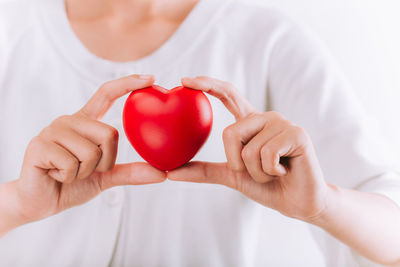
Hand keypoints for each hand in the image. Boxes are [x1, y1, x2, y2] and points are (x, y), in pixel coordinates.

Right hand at [12, 74, 165, 223]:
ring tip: (68, 173)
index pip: (106, 94)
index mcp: (85, 122)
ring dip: (85, 172)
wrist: (40, 203)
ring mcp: (52, 130)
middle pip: (110, 133)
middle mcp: (69, 121)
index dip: (127, 84)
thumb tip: (163, 173)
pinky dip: (69, 177)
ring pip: (92, 151)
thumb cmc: (73, 185)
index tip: (151, 78)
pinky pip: (72, 163)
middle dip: (105, 161)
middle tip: (86, 170)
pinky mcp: (39, 145)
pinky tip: (54, 175)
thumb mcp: (106, 177)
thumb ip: (131, 172)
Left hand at [168, 76, 328, 221]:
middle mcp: (265, 117)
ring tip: (274, 172)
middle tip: (257, 172)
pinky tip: (285, 171)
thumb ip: (203, 171)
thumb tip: (169, 172)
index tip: (184, 81)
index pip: (228, 94)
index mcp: (250, 122)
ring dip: (256, 173)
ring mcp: (282, 123)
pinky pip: (265, 155)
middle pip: (230, 133)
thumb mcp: (231, 175)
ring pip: (247, 149)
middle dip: (237, 163)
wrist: (298, 203)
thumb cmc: (267, 186)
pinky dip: (269, 173)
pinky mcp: (296, 133)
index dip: (207, 84)